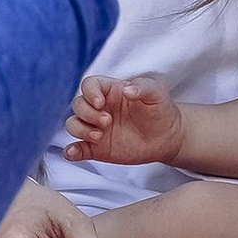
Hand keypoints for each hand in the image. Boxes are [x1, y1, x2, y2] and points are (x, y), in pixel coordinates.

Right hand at [64, 72, 185, 165]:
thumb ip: (142, 87)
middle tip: (107, 122)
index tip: (100, 103)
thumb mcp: (156, 93)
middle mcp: (98, 108)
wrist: (166, 137)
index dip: (89, 92)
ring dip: (80, 130)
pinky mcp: (96, 148)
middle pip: (78, 105)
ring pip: (73, 125)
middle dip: (87, 114)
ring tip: (99, 136)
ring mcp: (95, 128)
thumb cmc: (159, 110)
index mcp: (110, 91)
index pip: (89, 85)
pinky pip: (77, 149)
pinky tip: (73, 152)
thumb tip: (127, 90)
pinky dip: (71, 151)